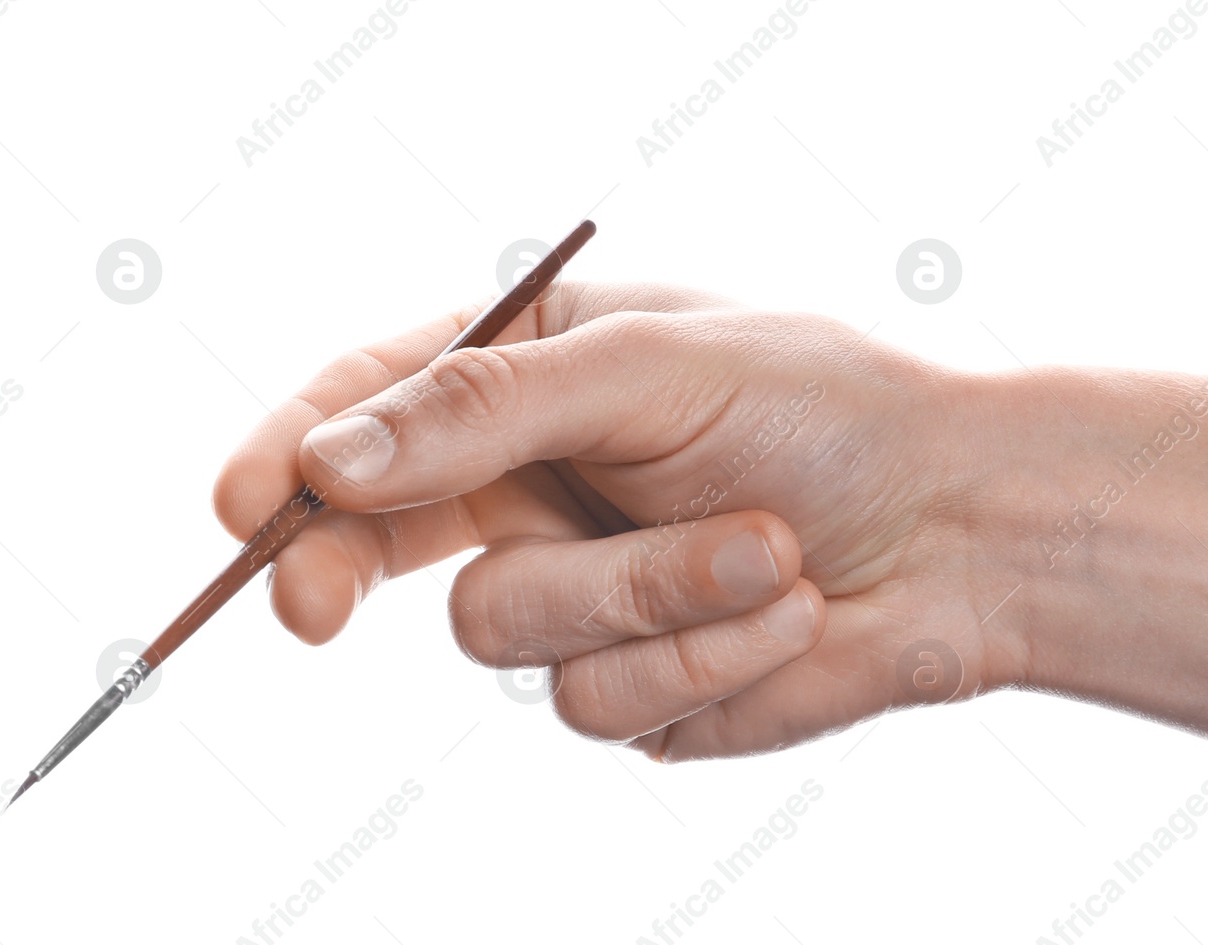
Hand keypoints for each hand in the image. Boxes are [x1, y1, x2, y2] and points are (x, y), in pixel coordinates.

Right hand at [213, 282, 1030, 759]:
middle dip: (338, 569)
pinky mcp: (639, 688)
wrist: (965, 529)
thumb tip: (334, 458)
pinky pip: (603, 702)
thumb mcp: (651, 364)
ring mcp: (584, 596)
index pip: (375, 409)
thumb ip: (488, 404)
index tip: (242, 503)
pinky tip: (786, 608)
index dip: (294, 454)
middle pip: (377, 543)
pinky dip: (702, 652)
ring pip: (504, 633)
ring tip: (766, 547)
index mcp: (534, 378)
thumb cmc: (825, 408)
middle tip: (304, 603)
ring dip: (642, 594)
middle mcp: (539, 488)